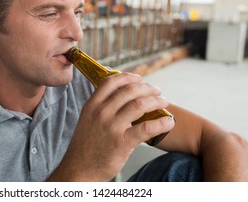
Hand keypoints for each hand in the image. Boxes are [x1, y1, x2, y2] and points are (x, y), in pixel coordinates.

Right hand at [49, 72, 173, 180]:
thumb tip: (121, 98)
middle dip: (147, 88)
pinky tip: (168, 123)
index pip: (111, 82)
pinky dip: (161, 123)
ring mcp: (111, 127)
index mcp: (92, 105)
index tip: (140, 78)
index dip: (128, 77)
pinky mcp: (122, 143)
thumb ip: (101, 108)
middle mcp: (101, 112)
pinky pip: (146, 128)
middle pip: (129, 90)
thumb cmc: (85, 147)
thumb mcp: (87, 120)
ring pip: (139, 105)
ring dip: (156, 101)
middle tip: (157, 92)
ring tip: (164, 103)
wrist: (78, 170)